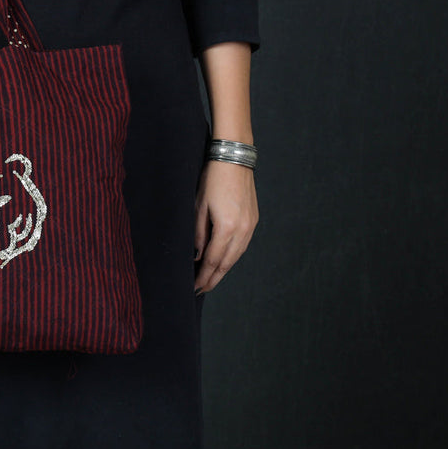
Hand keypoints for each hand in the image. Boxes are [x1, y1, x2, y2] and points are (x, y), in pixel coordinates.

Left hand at [193, 160, 258, 293]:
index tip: (194, 287)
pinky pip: (242, 246)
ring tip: (210, 278)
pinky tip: (223, 260)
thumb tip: (198, 255)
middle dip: (213, 278)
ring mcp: (250, 226)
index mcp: (227, 228)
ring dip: (223, 270)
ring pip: (236, 256)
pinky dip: (232, 256)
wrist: (233, 159)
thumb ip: (198, 234)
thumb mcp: (198, 206)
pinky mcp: (253, 220)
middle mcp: (242, 231)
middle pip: (227, 264)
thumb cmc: (212, 179)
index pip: (213, 261)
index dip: (203, 276)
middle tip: (201, 289)